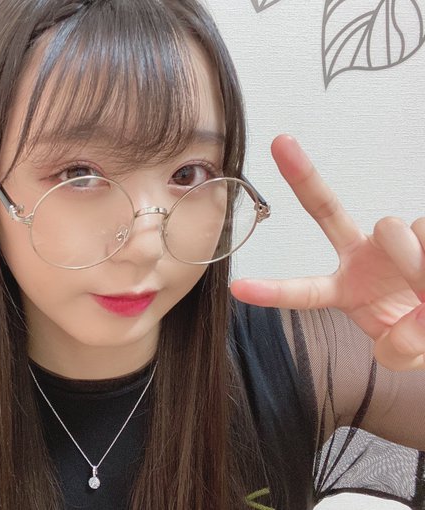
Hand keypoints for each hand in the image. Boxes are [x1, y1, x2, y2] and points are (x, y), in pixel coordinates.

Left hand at [230, 135, 424, 370]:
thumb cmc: (420, 331)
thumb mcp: (405, 351)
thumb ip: (400, 349)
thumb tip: (406, 332)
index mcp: (345, 289)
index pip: (305, 290)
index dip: (273, 291)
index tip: (238, 288)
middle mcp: (361, 255)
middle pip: (326, 210)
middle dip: (301, 177)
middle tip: (287, 155)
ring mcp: (393, 240)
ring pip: (393, 227)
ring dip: (414, 264)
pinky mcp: (423, 231)